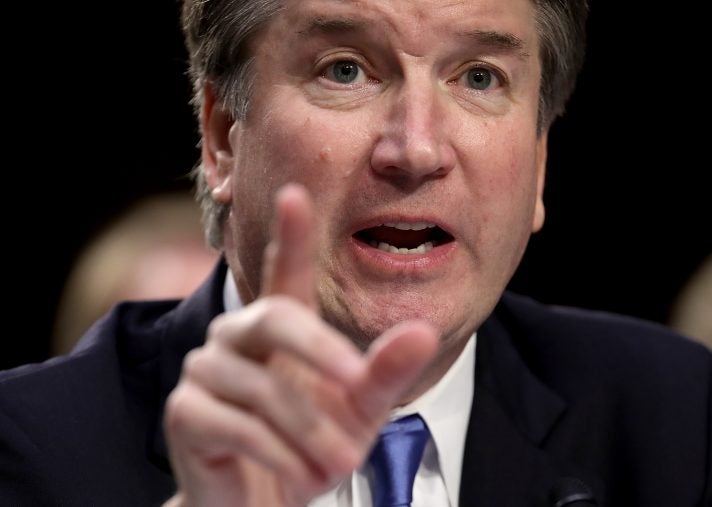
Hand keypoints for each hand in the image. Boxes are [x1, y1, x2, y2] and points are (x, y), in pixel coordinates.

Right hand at [163, 184, 438, 506]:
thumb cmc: (314, 446)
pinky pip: (235, 426)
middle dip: (320, 351)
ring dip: (308, 432)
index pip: (283, 270)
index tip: (296, 193)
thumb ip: (387, 371)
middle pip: (275, 318)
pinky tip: (299, 476)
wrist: (268, 502)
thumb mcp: (361, 410)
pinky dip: (278, 456)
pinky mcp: (185, 414)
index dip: (290, 234)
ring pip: (263, 387)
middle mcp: (238, 336)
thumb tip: (423, 331)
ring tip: (338, 464)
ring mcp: (205, 371)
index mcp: (281, 327)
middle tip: (355, 383)